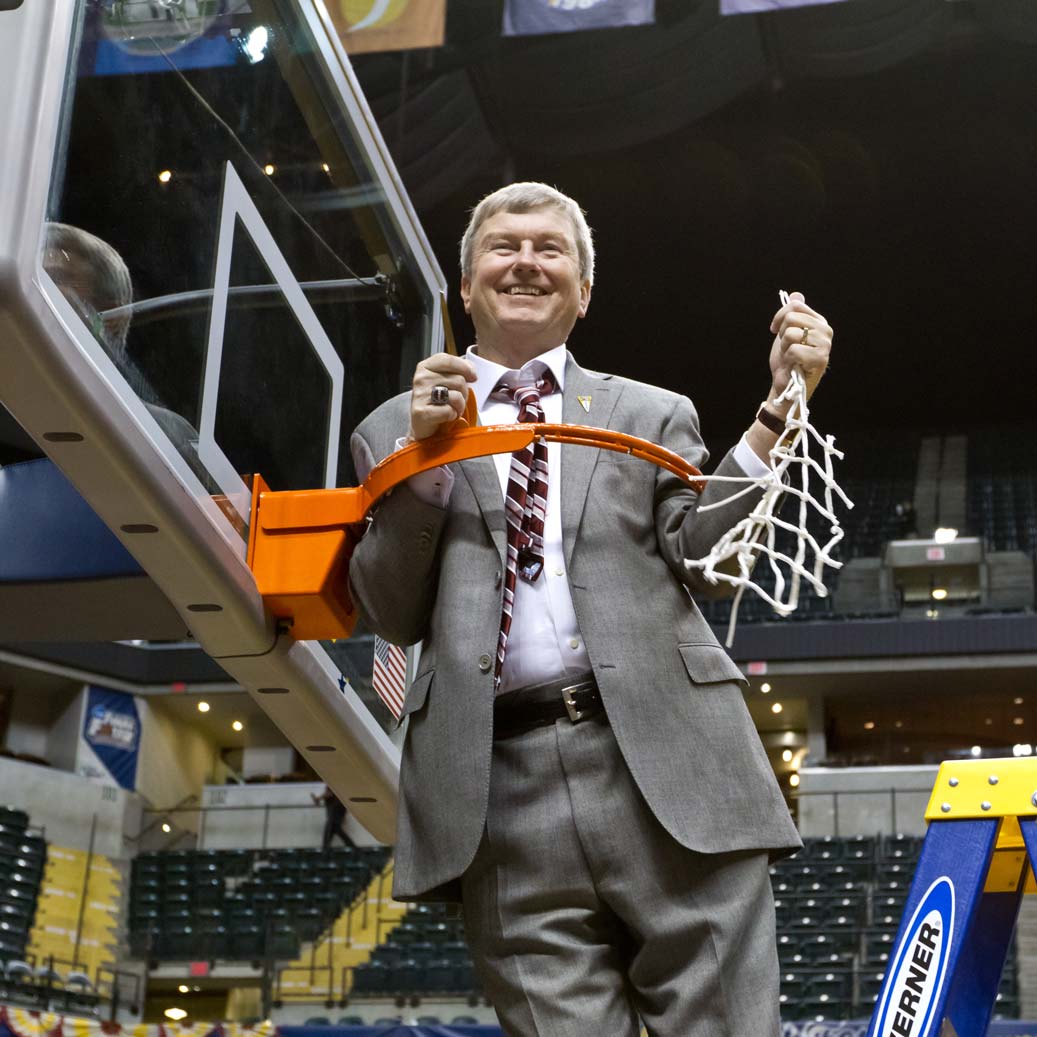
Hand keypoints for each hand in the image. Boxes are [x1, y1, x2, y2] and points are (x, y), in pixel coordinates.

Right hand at [409, 353, 477, 440]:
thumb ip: (457, 370)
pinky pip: (449, 411)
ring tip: (452, 408)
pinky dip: (452, 416)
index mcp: (425, 367)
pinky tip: (445, 416)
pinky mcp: (422, 412)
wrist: (422, 425)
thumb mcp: (444, 380)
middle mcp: (421, 378)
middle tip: (457, 400)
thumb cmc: (435, 402)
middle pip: (458, 380)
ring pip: (456, 396)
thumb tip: (471, 369)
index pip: (449, 360)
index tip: (473, 377)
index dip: (466, 368)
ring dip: (460, 406)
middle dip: (464, 393)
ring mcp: (420, 395)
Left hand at [767, 292, 832, 410]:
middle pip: (790, 318)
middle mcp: (825, 330)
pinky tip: (794, 365)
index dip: (779, 318)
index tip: (776, 330)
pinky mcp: (821, 358)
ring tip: (791, 357)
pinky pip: (794, 350)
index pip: (795, 305)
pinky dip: (788, 359)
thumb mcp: (786, 333)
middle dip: (781, 335)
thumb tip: (796, 295)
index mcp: (819, 321)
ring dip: (784, 348)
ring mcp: (825, 344)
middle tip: (787, 348)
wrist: (785, 384)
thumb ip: (793, 314)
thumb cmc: (787, 360)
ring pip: (791, 334)